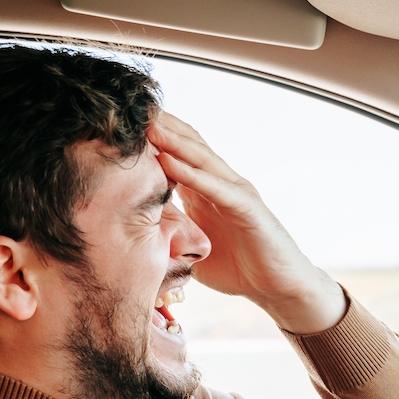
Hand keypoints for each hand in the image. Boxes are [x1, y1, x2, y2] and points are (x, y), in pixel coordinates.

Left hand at [147, 113, 346, 334]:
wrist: (278, 288)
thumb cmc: (239, 270)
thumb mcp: (193, 251)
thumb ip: (170, 239)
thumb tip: (135, 245)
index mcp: (205, 192)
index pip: (177, 154)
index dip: (152, 139)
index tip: (120, 126)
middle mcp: (221, 185)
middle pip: (189, 145)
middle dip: (161, 127)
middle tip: (129, 110)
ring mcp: (236, 193)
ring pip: (202, 159)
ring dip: (173, 141)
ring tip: (147, 126)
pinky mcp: (248, 208)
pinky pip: (216, 187)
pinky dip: (191, 174)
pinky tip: (169, 162)